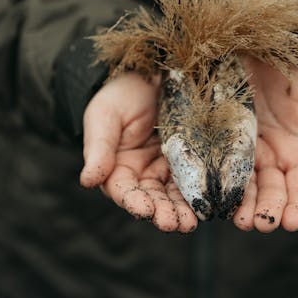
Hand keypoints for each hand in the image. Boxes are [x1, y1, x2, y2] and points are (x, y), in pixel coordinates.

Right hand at [80, 72, 198, 232]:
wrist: (149, 72)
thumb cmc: (120, 94)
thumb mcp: (104, 117)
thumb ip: (99, 150)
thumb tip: (88, 181)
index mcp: (117, 169)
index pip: (124, 191)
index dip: (134, 202)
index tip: (144, 210)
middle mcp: (142, 175)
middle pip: (152, 199)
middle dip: (163, 213)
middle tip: (176, 224)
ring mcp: (166, 169)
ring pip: (174, 195)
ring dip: (183, 211)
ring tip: (192, 223)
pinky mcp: (188, 160)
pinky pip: (195, 180)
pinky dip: (200, 193)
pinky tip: (210, 203)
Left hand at [231, 57, 297, 232]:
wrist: (270, 45)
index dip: (297, 207)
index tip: (291, 222)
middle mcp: (270, 159)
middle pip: (269, 193)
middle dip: (266, 211)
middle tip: (259, 224)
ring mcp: (242, 150)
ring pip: (242, 186)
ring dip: (240, 205)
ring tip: (238, 218)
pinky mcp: (218, 138)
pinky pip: (215, 163)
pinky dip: (214, 181)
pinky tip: (210, 193)